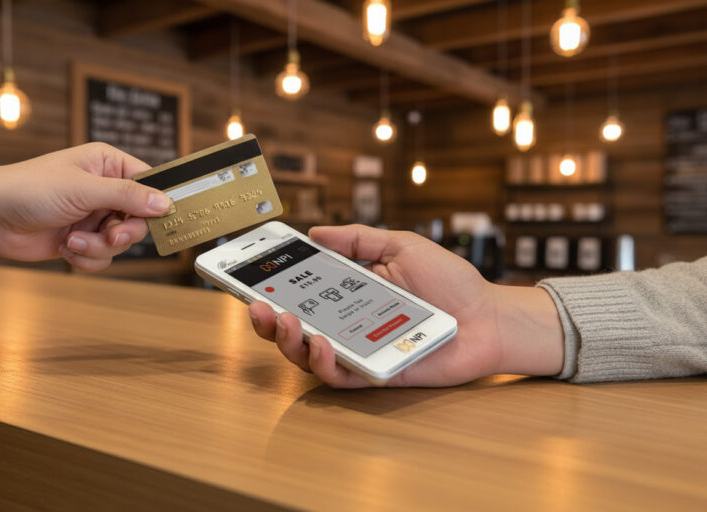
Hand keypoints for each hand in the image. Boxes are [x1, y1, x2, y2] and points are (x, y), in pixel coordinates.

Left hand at [0, 143, 170, 271]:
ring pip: (122, 242)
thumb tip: (165, 202)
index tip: (163, 219)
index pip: (150, 183)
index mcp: (108, 165)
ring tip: (74, 241)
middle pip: (140, 219)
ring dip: (100, 247)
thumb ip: (127, 196)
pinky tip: (66, 248)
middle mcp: (105, 190)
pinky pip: (104, 256)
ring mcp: (95, 217)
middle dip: (124, 232)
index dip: (158, 202)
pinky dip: (87, 258)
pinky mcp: (83, 240)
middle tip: (110, 235)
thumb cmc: (29, 189)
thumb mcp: (83, 189)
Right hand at [248, 225, 563, 387]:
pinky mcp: (376, 373)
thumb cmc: (448, 282)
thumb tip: (316, 232)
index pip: (300, 291)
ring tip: (285, 321)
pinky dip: (324, 362)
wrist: (487, 316)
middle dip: (268, 319)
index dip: (270, 286)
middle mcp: (347, 323)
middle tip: (257, 306)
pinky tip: (319, 344)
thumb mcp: (402, 246)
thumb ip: (359, 239)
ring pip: (309, 355)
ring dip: (289, 340)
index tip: (246, 274)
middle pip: (294, 328)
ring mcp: (359, 349)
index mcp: (348, 292)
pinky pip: (341, 375)